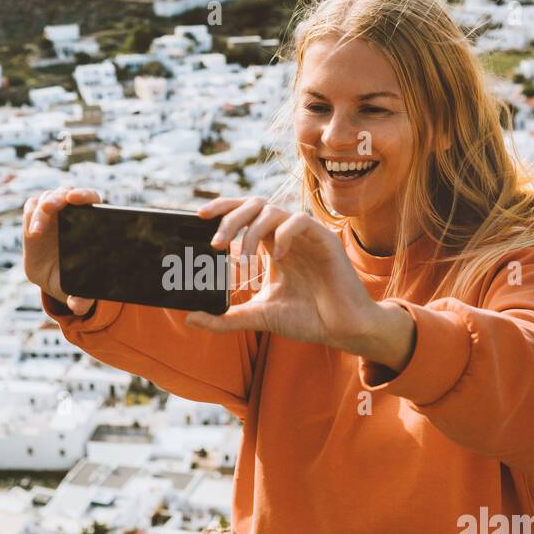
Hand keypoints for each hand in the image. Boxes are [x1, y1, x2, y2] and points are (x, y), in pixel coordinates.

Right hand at [22, 186, 99, 313]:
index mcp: (89, 223)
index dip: (84, 194)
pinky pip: (31, 208)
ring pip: (47, 199)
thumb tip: (77, 305)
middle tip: (47, 208)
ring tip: (36, 232)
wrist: (54, 279)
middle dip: (56, 198)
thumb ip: (81, 299)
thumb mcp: (77, 290)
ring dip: (40, 210)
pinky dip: (30, 215)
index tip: (75, 199)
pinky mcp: (35, 218)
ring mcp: (53, 213)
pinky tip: (32, 231)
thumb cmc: (73, 280)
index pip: (91, 198)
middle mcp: (71, 213)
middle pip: (65, 193)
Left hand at [184, 195, 379, 348]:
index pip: (244, 213)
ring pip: (273, 210)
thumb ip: (225, 318)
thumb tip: (190, 318)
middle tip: (215, 243)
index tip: (199, 215)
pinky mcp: (324, 240)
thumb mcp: (258, 316)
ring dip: (251, 230)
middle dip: (230, 218)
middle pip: (253, 205)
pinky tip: (277, 256)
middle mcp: (286, 235)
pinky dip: (283, 234)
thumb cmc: (307, 318)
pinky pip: (299, 221)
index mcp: (271, 245)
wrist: (342, 329)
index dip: (223, 208)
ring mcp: (305, 236)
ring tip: (242, 257)